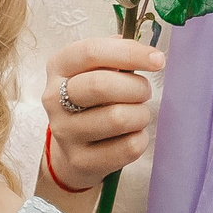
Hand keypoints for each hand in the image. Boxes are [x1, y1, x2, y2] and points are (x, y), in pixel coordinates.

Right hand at [44, 36, 163, 192]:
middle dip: (136, 87)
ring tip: (138, 114)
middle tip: (145, 91)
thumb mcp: (94, 69)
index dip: (129, 53)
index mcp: (59, 67)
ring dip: (140, 114)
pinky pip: (127, 147)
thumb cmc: (92, 100)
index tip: (158, 60)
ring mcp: (64, 132)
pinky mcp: (80, 160)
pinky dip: (140, 138)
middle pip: (101, 85)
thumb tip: (147, 52)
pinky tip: (133, 134)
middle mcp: (54, 98)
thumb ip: (116, 54)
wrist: (72, 149)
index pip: (91, 52)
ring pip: (117, 118)